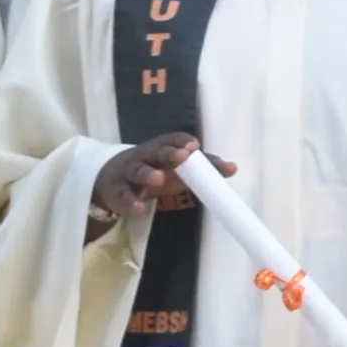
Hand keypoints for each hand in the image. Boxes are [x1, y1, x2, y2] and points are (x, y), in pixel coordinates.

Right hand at [86, 133, 212, 233]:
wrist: (113, 179)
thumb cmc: (154, 170)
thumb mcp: (177, 167)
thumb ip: (203, 167)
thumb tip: (233, 168)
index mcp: (160, 148)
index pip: (171, 139)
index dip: (182, 141)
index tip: (194, 146)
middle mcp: (144, 156)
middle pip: (155, 151)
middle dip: (169, 152)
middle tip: (183, 156)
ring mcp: (129, 173)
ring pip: (137, 170)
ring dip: (148, 173)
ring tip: (158, 179)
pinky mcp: (118, 192)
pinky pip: (124, 196)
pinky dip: (131, 201)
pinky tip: (140, 207)